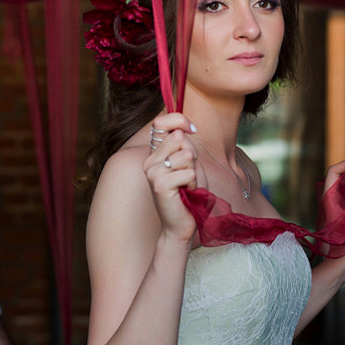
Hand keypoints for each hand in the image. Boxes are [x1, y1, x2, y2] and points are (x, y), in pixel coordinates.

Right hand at [142, 112, 205, 243]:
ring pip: (186, 155)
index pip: (160, 122)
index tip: (192, 129)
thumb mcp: (190, 164)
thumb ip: (185, 145)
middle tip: (189, 173)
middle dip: (193, 154)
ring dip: (194, 172)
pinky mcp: (159, 185)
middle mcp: (150, 160)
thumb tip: (181, 131)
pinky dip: (194, 183)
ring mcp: (152, 172)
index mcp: (155, 153)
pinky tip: (187, 193)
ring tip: (187, 185)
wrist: (181, 225)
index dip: (179, 119)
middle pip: (179, 138)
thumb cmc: (189, 194)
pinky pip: (188, 173)